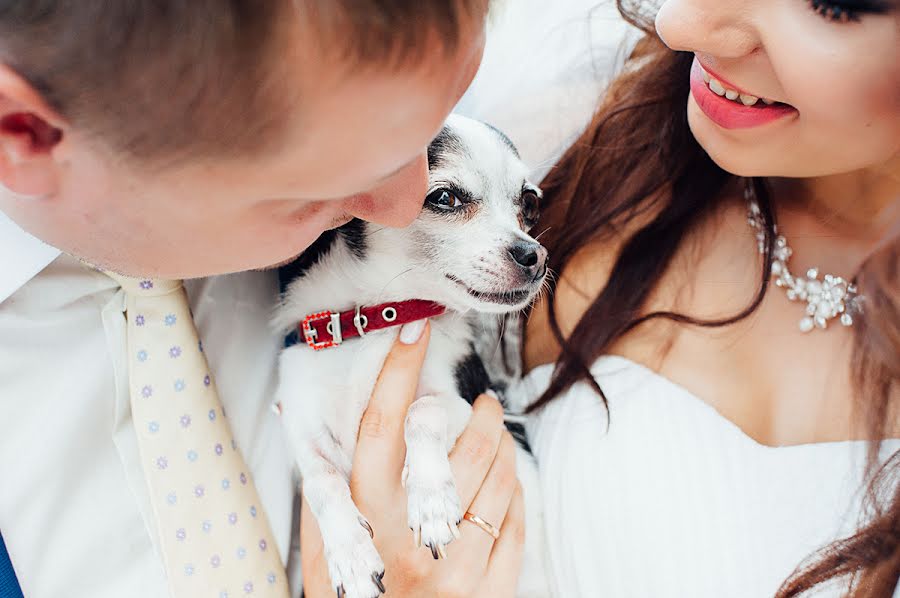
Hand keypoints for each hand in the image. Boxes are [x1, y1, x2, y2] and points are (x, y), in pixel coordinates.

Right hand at [301, 320, 524, 596]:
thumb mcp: (324, 564)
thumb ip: (320, 500)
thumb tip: (296, 426)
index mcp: (364, 523)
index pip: (382, 427)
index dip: (398, 371)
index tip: (415, 328)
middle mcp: (412, 539)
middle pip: (457, 449)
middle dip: (476, 415)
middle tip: (482, 401)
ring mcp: (457, 568)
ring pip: (496, 482)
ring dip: (502, 450)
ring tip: (498, 437)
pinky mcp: (490, 592)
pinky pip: (516, 526)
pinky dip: (516, 498)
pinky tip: (507, 487)